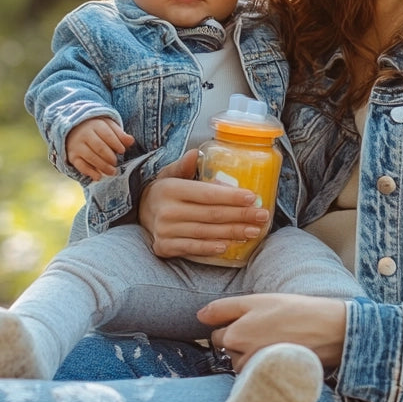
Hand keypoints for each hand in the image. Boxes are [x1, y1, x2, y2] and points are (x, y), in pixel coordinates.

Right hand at [66, 117, 133, 179]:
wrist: (74, 129)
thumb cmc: (97, 129)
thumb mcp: (109, 126)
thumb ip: (120, 134)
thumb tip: (131, 141)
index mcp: (96, 125)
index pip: (107, 135)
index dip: (116, 144)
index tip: (122, 151)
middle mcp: (85, 134)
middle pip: (99, 147)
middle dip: (110, 157)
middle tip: (116, 163)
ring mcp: (77, 146)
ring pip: (91, 157)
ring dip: (103, 166)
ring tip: (112, 172)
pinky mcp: (72, 156)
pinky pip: (80, 165)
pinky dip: (90, 172)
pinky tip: (99, 177)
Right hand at [138, 150, 269, 258]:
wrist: (139, 212)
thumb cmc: (165, 190)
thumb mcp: (170, 173)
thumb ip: (184, 165)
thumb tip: (195, 153)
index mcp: (170, 189)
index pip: (206, 194)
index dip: (231, 196)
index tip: (252, 197)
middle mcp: (166, 210)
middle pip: (211, 215)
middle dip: (240, 215)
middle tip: (262, 215)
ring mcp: (164, 231)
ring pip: (205, 232)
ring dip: (232, 233)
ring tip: (253, 230)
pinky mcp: (163, 247)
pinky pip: (192, 248)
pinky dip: (210, 248)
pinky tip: (227, 245)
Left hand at [198, 293, 347, 372]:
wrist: (328, 331)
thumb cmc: (294, 311)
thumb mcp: (258, 301)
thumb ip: (225, 308)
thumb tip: (199, 316)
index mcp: (235, 335)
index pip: (217, 336)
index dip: (232, 327)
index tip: (251, 322)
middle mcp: (241, 358)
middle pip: (229, 353)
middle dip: (240, 344)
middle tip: (267, 332)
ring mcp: (256, 374)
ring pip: (242, 366)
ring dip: (251, 358)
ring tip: (275, 344)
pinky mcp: (269, 384)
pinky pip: (256, 379)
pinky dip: (263, 371)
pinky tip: (278, 359)